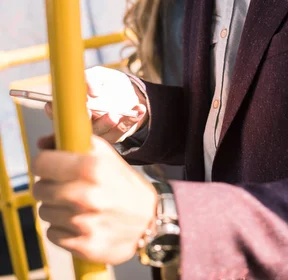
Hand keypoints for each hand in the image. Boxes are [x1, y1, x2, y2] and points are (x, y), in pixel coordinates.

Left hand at [32, 134, 156, 264]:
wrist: (148, 220)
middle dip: (49, 186)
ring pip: (44, 212)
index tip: (49, 167)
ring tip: (76, 205)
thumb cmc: (123, 184)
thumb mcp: (105, 154)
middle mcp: (85, 196)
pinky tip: (79, 221)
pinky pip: (52, 234)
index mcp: (91, 167)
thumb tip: (43, 142)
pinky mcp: (83, 245)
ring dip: (56, 208)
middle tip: (65, 186)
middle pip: (39, 189)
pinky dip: (62, 228)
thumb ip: (74, 142)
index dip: (44, 164)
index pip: (41, 163)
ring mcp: (83, 223)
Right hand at [45, 66, 148, 142]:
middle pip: (79, 125)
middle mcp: (81, 123)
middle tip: (90, 112)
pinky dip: (131, 120)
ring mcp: (97, 133)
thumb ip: (91, 78)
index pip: (56, 112)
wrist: (128, 93)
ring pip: (100, 132)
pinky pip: (121, 131)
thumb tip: (89, 89)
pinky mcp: (113, 137)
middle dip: (84, 119)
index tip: (57, 106)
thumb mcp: (99, 75)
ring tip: (115, 114)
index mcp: (71, 107)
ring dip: (108, 123)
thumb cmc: (107, 83)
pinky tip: (139, 109)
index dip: (55, 111)